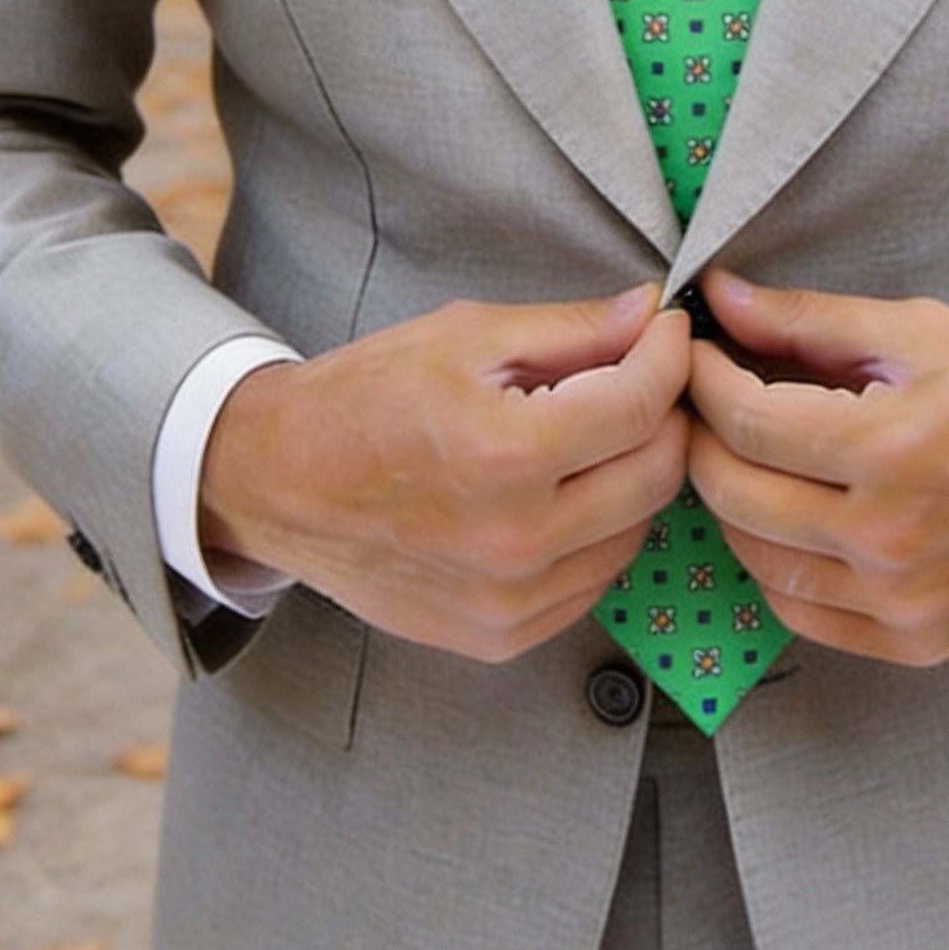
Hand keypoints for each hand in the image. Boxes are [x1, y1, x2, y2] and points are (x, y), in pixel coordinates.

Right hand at [199, 286, 690, 661]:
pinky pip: (593, 580)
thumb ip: (572, 329)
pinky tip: (563, 491)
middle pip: (656, 474)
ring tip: (596, 433)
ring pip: (635, 531)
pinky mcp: (501, 636)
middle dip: (664, 414)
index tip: (666, 332)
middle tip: (643, 378)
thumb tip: (649, 313)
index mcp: (505, 454)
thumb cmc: (366, 398)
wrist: (280, 482)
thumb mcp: (467, 336)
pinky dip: (599, 531)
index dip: (668, 357)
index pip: (640, 405)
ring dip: (634, 474)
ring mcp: (510, 601)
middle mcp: (515, 540)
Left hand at [686, 271, 948, 666]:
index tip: (695, 353)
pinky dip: (775, 567)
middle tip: (703, 402)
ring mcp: (901, 601)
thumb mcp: (921, 331)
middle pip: (735, 494)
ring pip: (757, 560)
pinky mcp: (916, 641)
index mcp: (891, 448)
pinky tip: (786, 520)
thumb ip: (809, 320)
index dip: (702, 380)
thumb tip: (721, 298)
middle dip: (701, 438)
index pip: (745, 421)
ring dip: (732, 504)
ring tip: (743, 456)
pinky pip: (803, 615)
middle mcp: (890, 537)